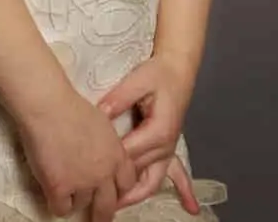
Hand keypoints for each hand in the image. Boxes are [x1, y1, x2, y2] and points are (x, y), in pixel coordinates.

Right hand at [17, 88, 137, 221]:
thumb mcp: (101, 123)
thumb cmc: (71, 106)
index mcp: (116, 155)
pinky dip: (56, 202)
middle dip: (102, 215)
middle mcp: (103, 173)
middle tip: (97, 218)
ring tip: (63, 180)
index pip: (127, 184)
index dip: (119, 190)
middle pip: (108, 206)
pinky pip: (60, 209)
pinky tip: (52, 190)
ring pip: (81, 204)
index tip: (112, 192)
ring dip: (73, 197)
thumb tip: (103, 157)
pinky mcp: (59, 188)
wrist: (48, 105)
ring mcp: (82, 183)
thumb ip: (107, 146)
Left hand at [96, 55, 199, 213]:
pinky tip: (191, 208)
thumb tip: (99, 113)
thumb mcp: (137, 80)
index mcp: (158, 131)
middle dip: (115, 185)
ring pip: (152, 181)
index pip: (128, 154)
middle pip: (136, 172)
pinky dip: (184, 192)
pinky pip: (178, 175)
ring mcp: (169, 150)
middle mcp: (166, 146)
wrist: (178, 69)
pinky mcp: (170, 148)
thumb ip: (119, 98)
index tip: (87, 168)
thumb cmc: (158, 74)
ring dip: (135, 196)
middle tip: (93, 198)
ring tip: (116, 208)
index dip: (108, 161)